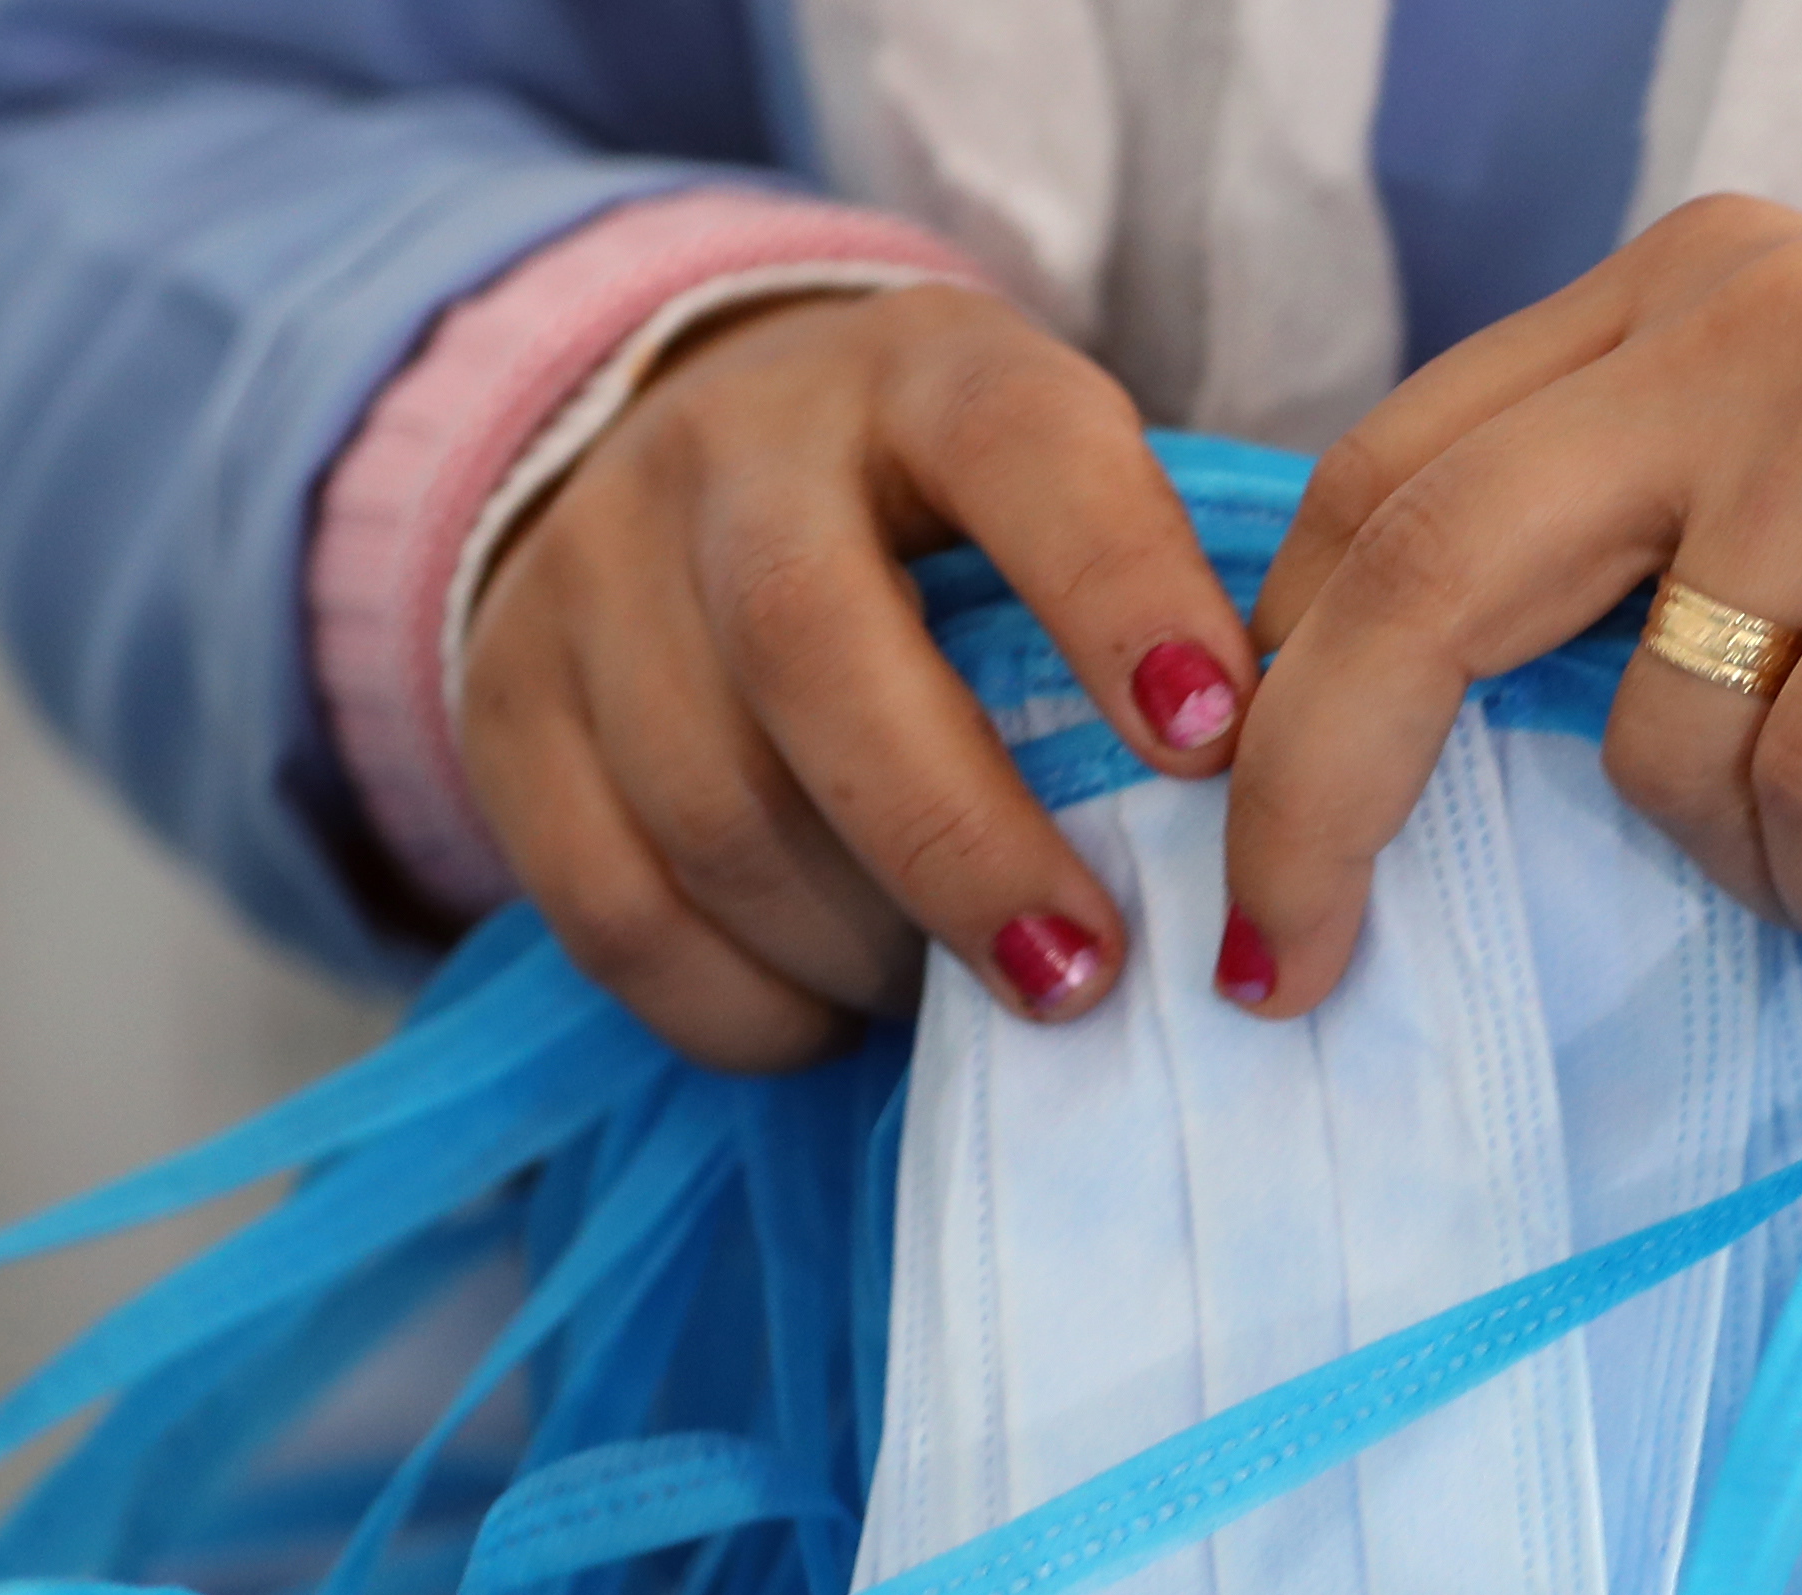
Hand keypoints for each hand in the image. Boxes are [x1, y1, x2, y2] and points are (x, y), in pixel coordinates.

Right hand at [460, 284, 1258, 1069]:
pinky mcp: (504, 703)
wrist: (694, 461)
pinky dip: (745, 1002)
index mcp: (929, 371)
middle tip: (1083, 978)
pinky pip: (611, 905)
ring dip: (862, 945)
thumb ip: (1168, 620)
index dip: (1117, 595)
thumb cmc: (963, 533)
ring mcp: (595, 568)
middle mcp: (735, 447)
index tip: (1212, 747)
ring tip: (972, 999)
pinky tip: (845, 1017)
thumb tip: (1297, 826)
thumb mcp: (1070, 505)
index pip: (1023, 452)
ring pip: (709, 801)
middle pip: (814, 646)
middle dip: (961, 844)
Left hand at [1225, 196, 1801, 1013]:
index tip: (1241, 846)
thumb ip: (1613, 572)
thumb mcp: (1792, 528)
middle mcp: (1755, 318)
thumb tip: (1344, 750)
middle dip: (1322, 796)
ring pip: (1656, 739)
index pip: (1387, 481)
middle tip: (1278, 971)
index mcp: (1676, 301)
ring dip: (1748, 873)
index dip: (1285, 676)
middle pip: (1432, 572)